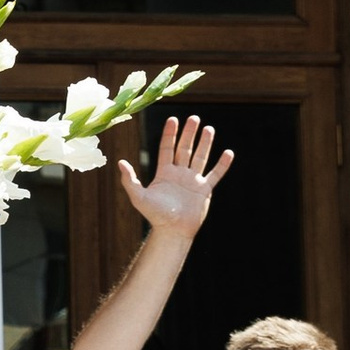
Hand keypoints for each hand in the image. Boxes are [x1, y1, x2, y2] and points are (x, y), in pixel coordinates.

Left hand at [117, 115, 231, 237]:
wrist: (172, 231)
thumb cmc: (154, 215)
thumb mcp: (139, 196)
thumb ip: (130, 180)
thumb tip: (120, 162)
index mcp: (164, 173)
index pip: (167, 148)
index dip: (170, 134)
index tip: (172, 119)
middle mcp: (179, 174)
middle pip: (185, 149)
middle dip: (189, 133)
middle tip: (194, 118)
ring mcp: (193, 181)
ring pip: (200, 158)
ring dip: (205, 143)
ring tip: (209, 128)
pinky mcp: (204, 190)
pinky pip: (215, 174)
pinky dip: (222, 164)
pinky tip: (228, 153)